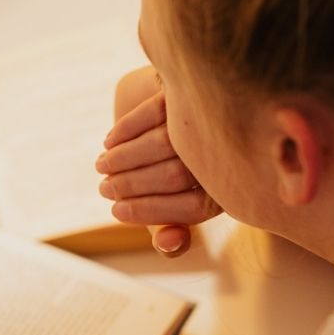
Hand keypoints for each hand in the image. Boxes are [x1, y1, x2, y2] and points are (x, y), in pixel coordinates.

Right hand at [96, 66, 219, 256]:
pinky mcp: (193, 91)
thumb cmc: (182, 163)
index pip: (192, 208)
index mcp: (231, 188)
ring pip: (164, 143)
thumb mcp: (177, 198)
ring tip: (102, 167)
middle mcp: (229, 153)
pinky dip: (125, 130)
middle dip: (130, 185)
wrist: (192, 105)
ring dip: (123, 159)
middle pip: (175, 174)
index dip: (149, 213)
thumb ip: (170, 227)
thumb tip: (170, 243)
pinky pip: (155, 111)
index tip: (116, 212)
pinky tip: (109, 142)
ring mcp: (213, 118)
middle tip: (105, 188)